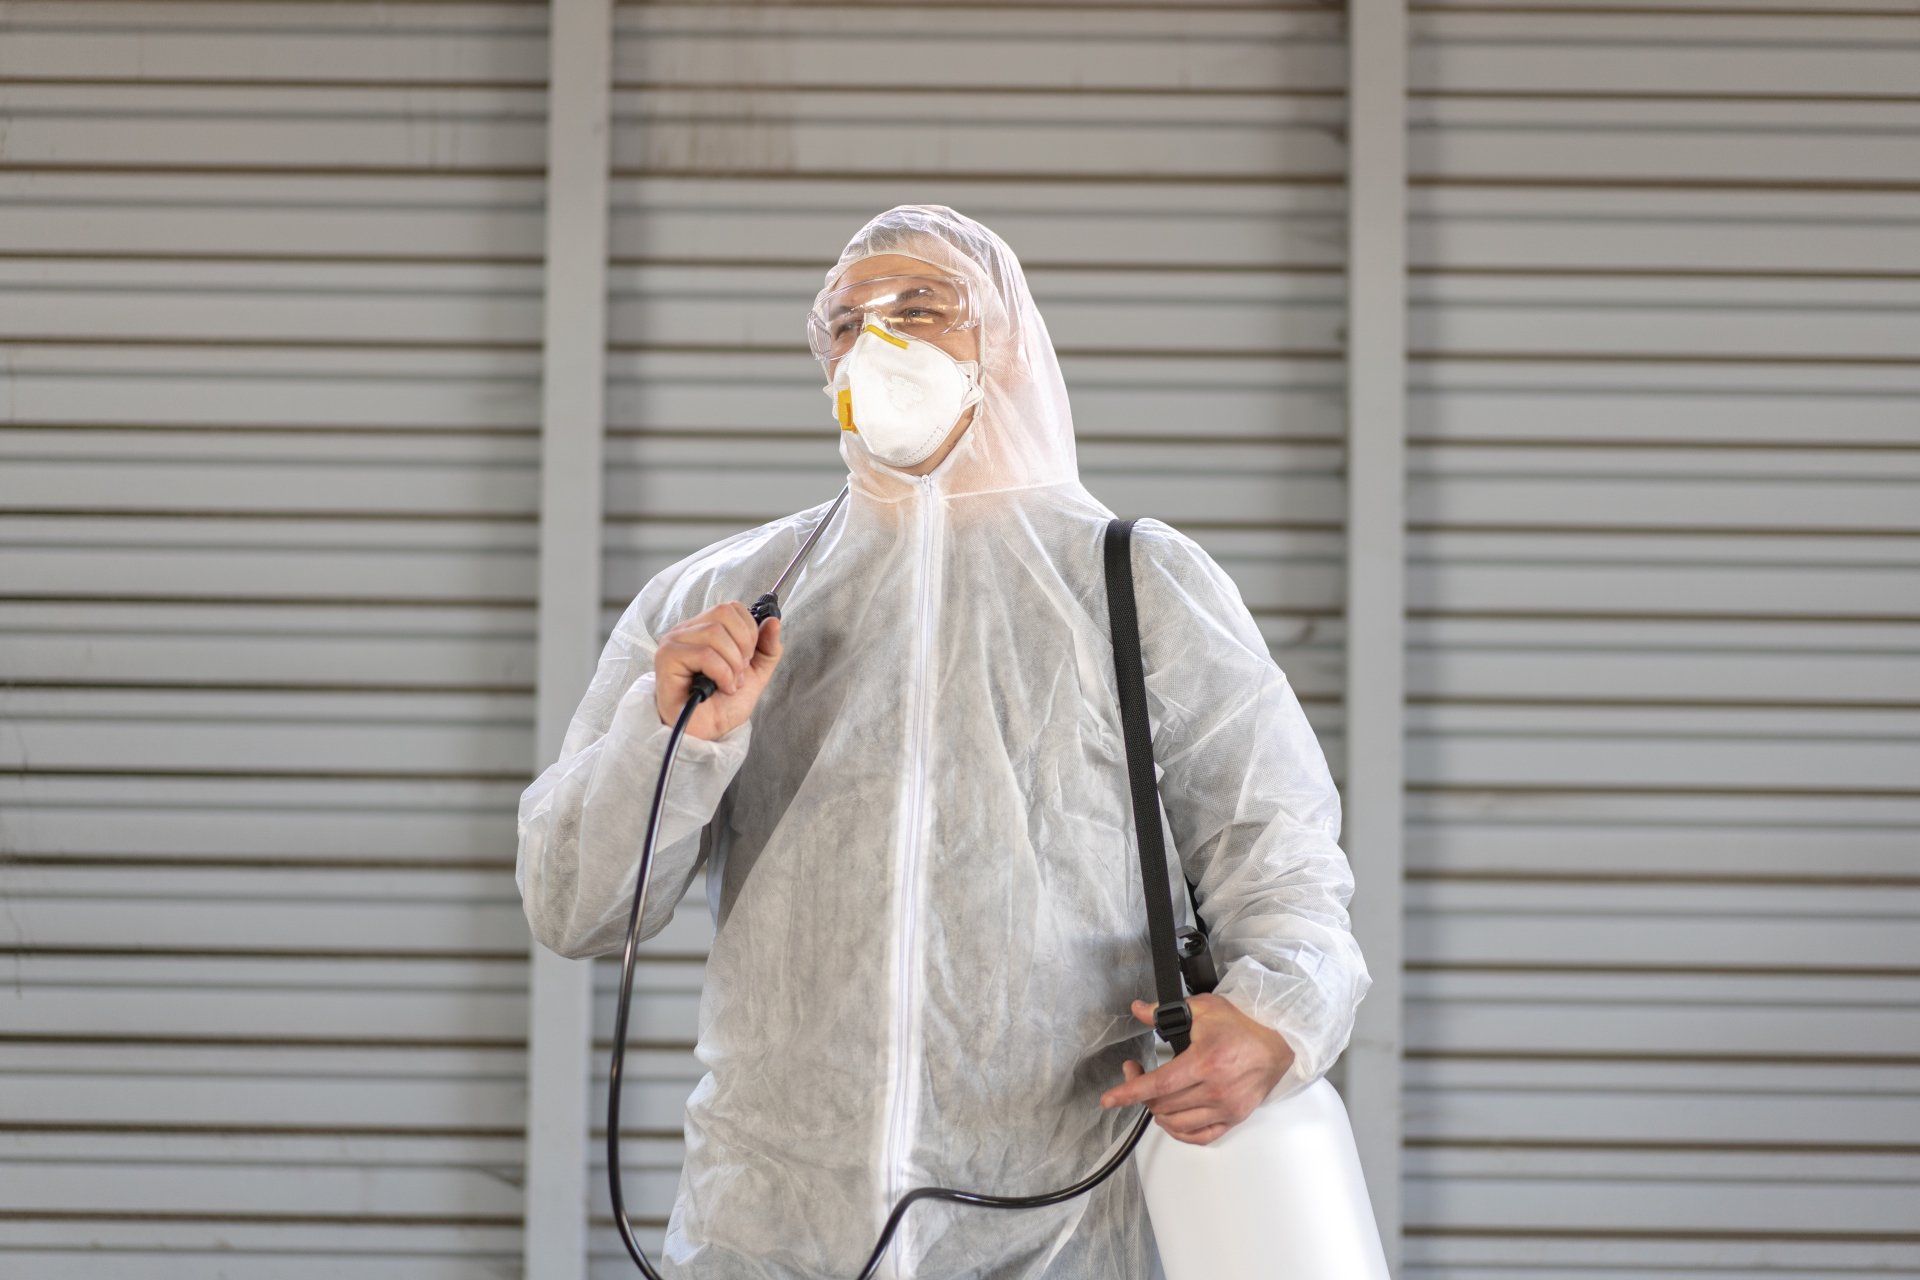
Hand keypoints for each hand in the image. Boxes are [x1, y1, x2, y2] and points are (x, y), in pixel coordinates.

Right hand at [654, 602, 782, 741]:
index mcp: (705, 628)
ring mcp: (674, 643)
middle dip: (743, 646)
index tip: (749, 657)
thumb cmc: (723, 704)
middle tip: (740, 672)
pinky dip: (722, 674)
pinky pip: (705, 654)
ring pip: (715, 634)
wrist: (708, 732)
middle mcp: (686, 631)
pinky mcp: (667, 658)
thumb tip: (774, 621)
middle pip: (724, 614)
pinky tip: (720, 688)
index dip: (749, 631)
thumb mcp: (756, 673)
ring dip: (733, 664)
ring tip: (730, 682)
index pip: (731, 608)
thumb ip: (767, 647)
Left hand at [1098, 993, 1295, 1145]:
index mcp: (1205, 1062)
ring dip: (1157, 1110)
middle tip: (1135, 1072)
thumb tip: (1138, 1009)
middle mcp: (1215, 1090)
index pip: (1159, 1084)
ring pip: (1176, 1122)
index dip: (1129, 1091)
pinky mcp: (1233, 1119)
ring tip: (1153, 1092)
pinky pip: (1198, 1136)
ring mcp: (1225, 1108)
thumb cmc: (1242, 1027)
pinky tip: (1170, 1117)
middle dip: (1140, 1091)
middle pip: (1163, 1104)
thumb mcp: (1203, 1009)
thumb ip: (1165, 1012)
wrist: (1277, 1045)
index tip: (1109, 1099)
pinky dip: (1178, 1131)